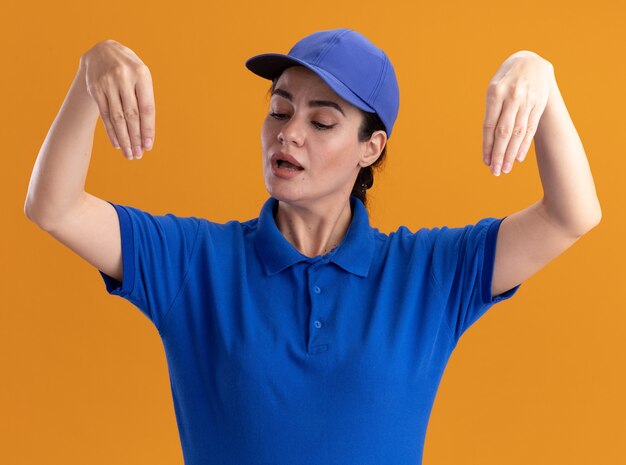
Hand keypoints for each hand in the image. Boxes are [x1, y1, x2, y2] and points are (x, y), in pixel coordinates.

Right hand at [80, 39, 154, 159]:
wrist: (103, 51)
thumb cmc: (130, 70)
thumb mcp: (142, 78)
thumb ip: (145, 101)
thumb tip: (146, 133)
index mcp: (142, 74)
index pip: (146, 108)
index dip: (148, 129)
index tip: (148, 146)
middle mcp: (123, 78)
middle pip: (131, 115)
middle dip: (135, 138)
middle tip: (138, 155)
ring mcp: (107, 83)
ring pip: (117, 117)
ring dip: (124, 139)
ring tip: (129, 154)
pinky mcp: (95, 88)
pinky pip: (105, 115)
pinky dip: (111, 131)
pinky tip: (117, 144)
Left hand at [482, 50, 553, 175]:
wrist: (531, 61)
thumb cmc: (506, 79)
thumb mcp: (493, 89)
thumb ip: (492, 113)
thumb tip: (490, 142)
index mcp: (495, 92)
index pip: (489, 126)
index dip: (487, 146)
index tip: (485, 162)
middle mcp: (513, 97)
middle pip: (504, 132)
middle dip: (499, 154)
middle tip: (495, 172)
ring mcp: (528, 101)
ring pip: (518, 133)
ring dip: (511, 154)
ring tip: (505, 169)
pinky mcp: (539, 104)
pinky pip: (531, 128)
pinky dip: (524, 144)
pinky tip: (518, 158)